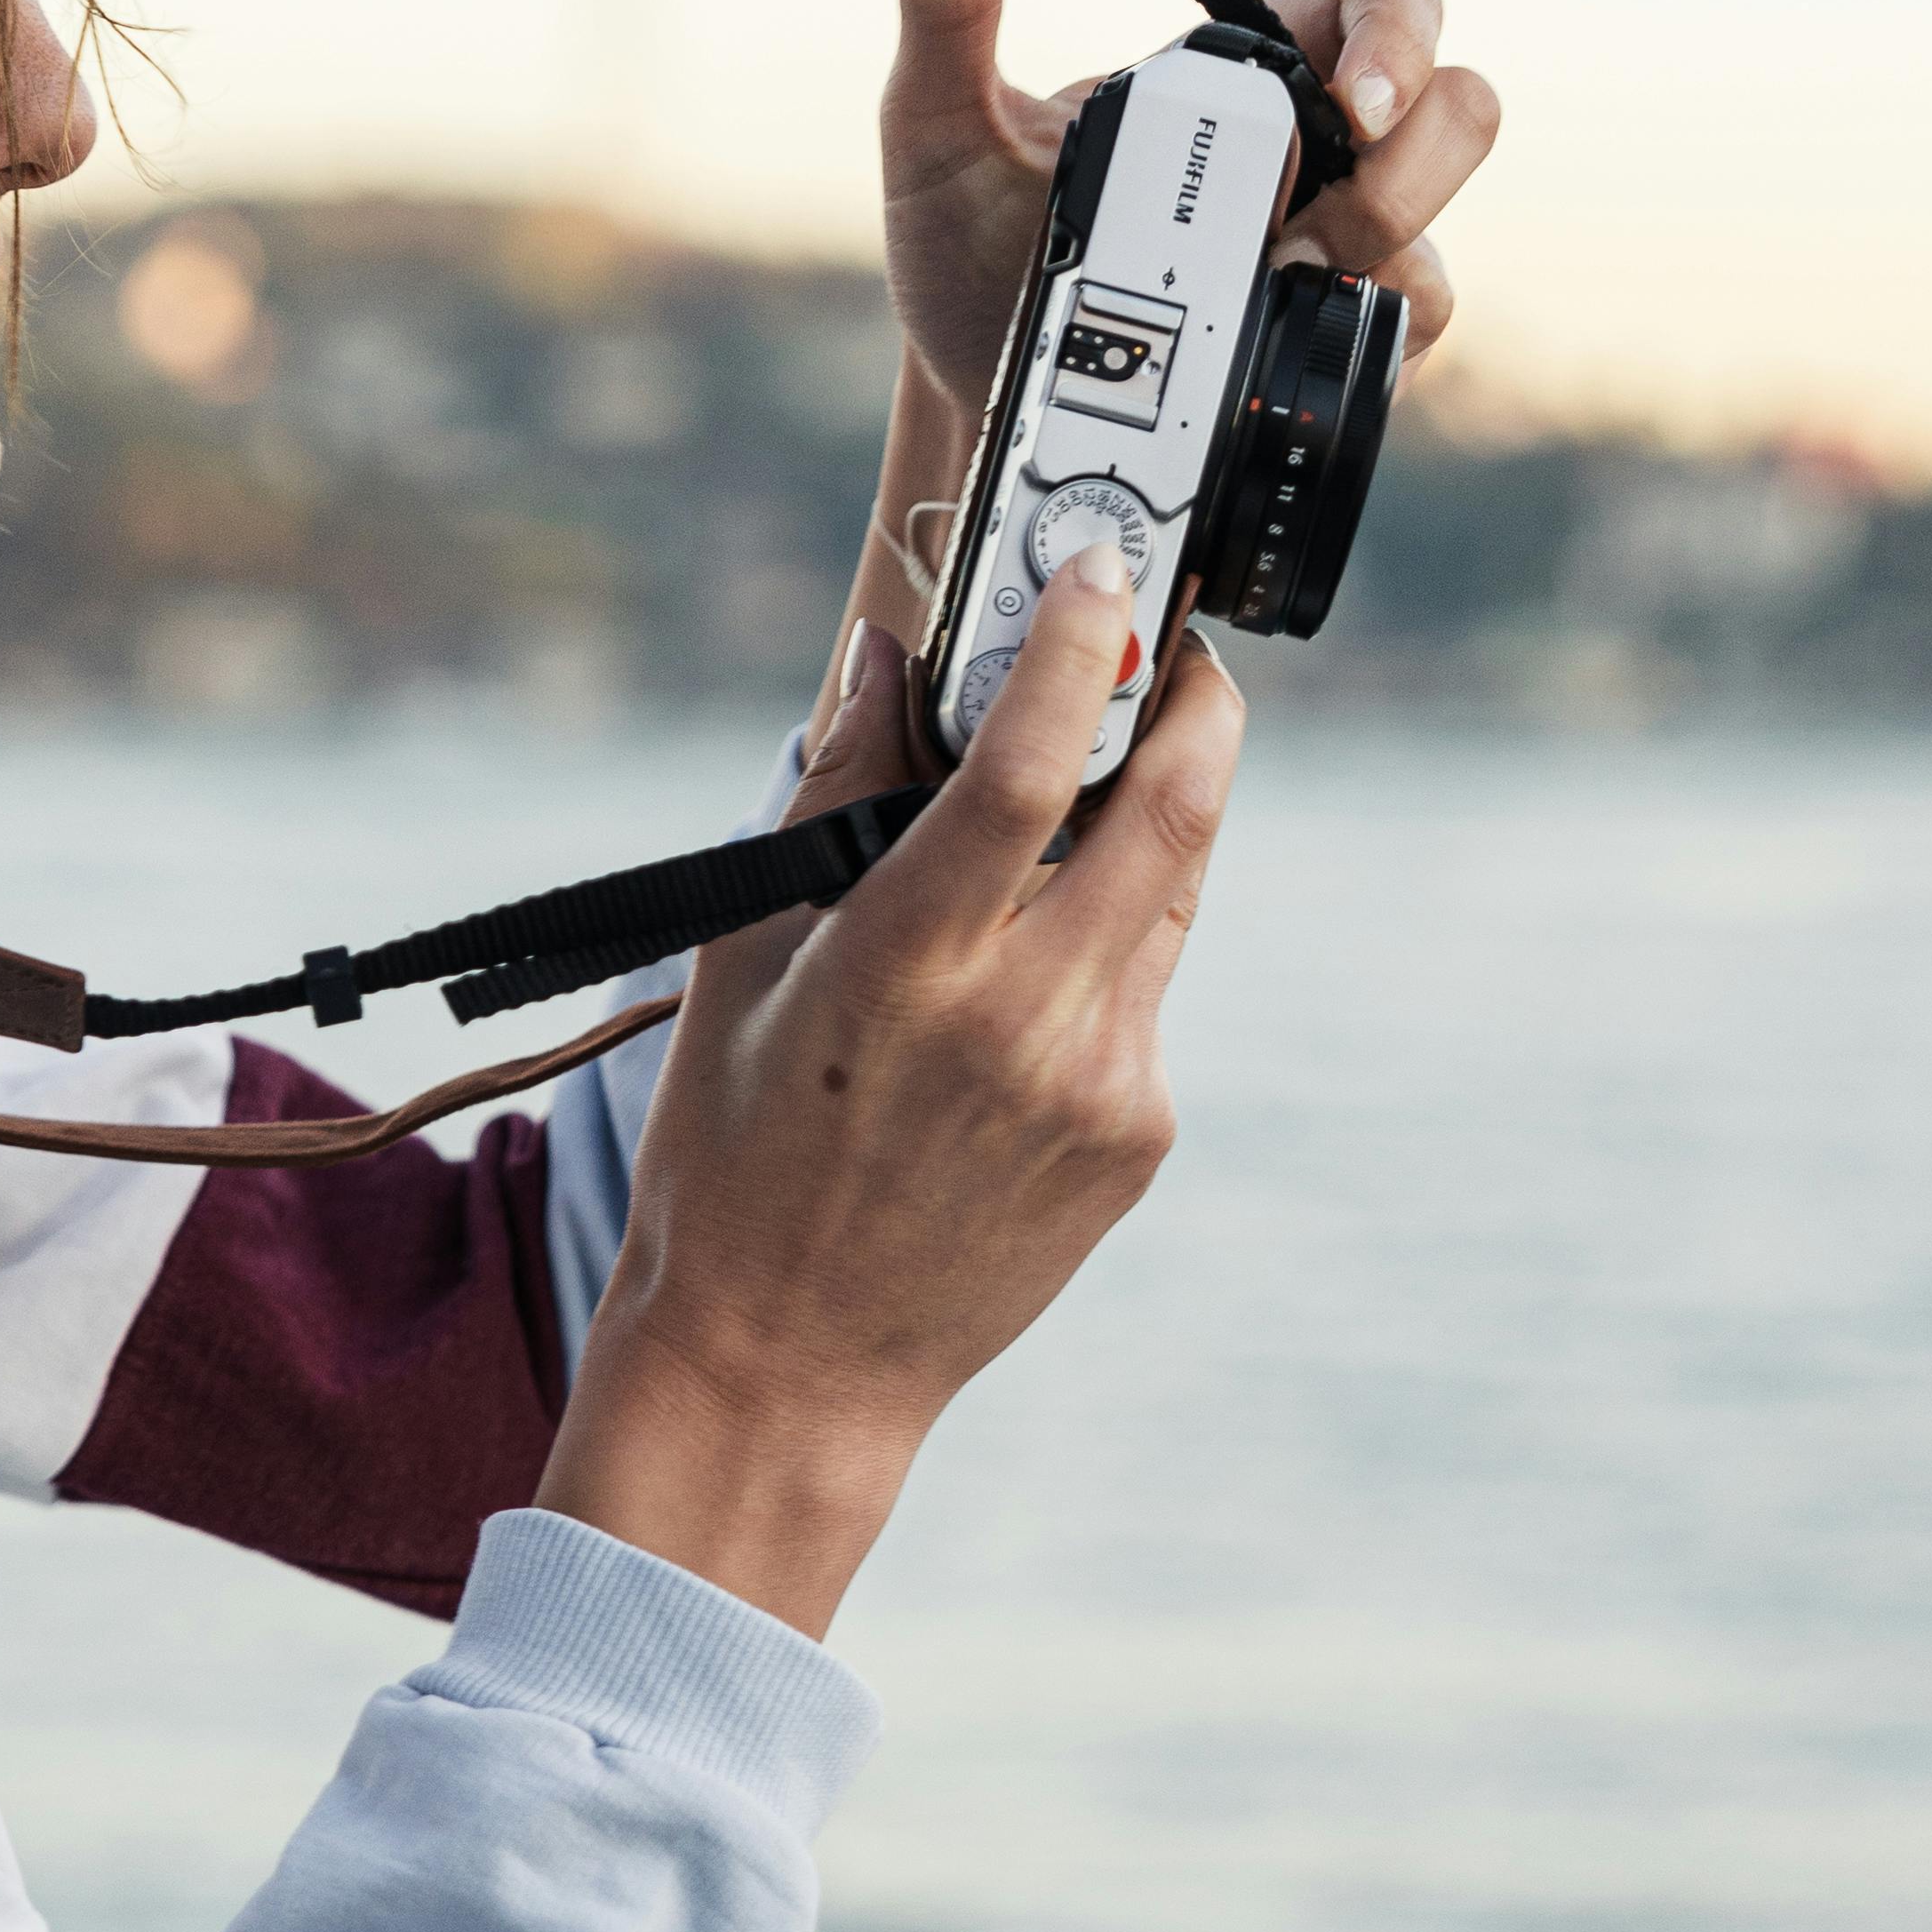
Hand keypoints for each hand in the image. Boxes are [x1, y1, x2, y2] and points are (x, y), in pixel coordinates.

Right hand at [539, 560, 1244, 1639]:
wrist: (791, 1364)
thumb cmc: (735, 1156)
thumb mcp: (742, 966)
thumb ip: (829, 800)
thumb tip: (883, 657)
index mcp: (904, 969)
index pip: (1023, 771)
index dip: (1076, 650)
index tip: (1101, 567)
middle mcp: (1023, 1022)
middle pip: (1171, 812)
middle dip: (1196, 703)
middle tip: (1179, 646)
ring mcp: (1100, 1085)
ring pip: (1172, 895)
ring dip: (1150, 819)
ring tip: (1088, 791)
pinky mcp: (1138, 1136)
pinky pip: (1144, 993)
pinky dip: (1104, 946)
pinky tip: (1024, 983)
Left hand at [882, 0, 1501, 418]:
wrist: (977, 406)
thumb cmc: (964, 252)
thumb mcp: (937, 128)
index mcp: (1244, 72)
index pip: (1386, 1)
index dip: (1404, 35)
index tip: (1354, 107)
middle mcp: (1312, 151)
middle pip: (1457, 107)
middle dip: (1409, 171)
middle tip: (1303, 231)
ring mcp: (1340, 248)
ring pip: (1439, 226)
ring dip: (1380, 258)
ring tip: (1262, 296)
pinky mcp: (1346, 338)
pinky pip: (1416, 323)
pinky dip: (1362, 342)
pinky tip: (1271, 359)